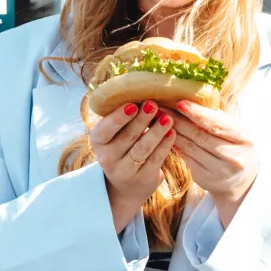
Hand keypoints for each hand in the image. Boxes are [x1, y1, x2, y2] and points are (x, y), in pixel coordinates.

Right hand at [90, 99, 175, 233]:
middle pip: (127, 137)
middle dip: (141, 120)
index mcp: (98, 141)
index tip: (132, 104)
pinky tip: (173, 133)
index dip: (118, 118)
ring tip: (168, 117)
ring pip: (142, 149)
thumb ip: (122, 115)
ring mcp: (125, 171)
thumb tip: (139, 86)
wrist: (126, 184)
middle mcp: (108, 158)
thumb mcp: (114, 134)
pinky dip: (165, 145)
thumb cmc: (122, 147)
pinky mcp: (144, 179)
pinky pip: (155, 160)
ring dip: (156, 132)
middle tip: (153, 104)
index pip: (105, 129)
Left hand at [171, 101, 257, 226]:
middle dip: (178, 120)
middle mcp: (233, 156)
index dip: (198, 113)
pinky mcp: (206, 179)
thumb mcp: (234, 131)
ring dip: (171, 132)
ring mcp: (219, 170)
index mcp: (243, 138)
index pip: (217, 124)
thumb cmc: (234, 146)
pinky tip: (164, 135)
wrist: (241, 179)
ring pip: (190, 147)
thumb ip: (217, 117)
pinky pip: (186, 158)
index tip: (180, 103)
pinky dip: (174, 145)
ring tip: (158, 119)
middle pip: (200, 135)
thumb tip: (191, 97)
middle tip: (161, 108)